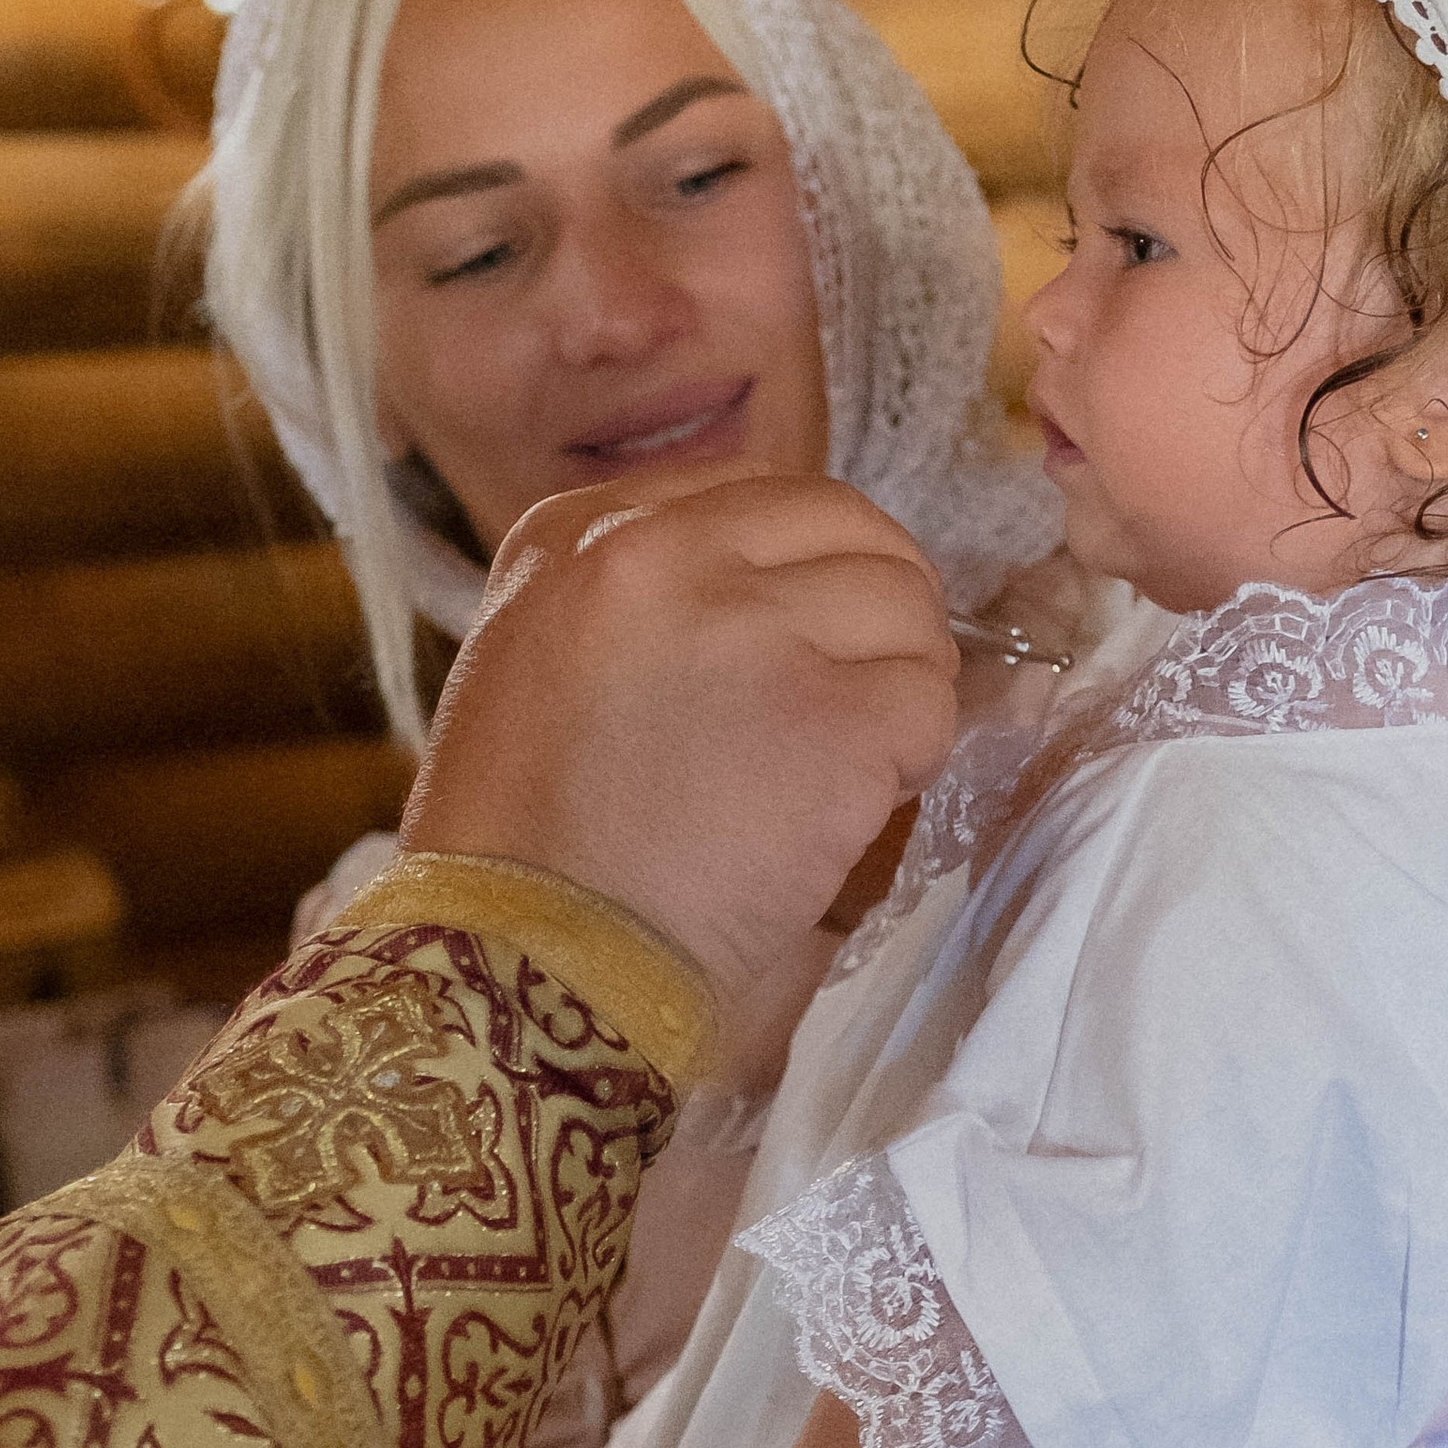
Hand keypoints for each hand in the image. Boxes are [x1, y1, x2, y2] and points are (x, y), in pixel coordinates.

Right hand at [399, 470, 959, 1014]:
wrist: (524, 955)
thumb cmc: (519, 840)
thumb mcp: (535, 657)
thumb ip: (636, 597)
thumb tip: (772, 585)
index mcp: (583, 531)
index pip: (758, 491)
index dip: (804, 568)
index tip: (799, 640)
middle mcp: (664, 552)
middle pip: (847, 526)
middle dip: (878, 605)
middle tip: (861, 689)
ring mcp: (753, 628)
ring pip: (906, 609)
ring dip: (901, 684)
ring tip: (853, 759)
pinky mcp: (829, 717)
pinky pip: (929, 703)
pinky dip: (915, 756)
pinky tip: (860, 804)